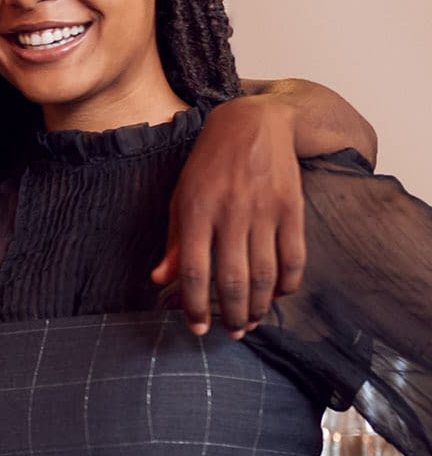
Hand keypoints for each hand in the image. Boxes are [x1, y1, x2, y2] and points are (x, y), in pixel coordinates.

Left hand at [151, 96, 305, 337]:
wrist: (253, 122)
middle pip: (233, 280)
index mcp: (196, 210)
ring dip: (258, 308)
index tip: (197, 328)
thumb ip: (174, 241)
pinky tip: (277, 295)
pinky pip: (294, 258)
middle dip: (230, 315)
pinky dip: (287, 285)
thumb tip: (160, 280)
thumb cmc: (209, 163)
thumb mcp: (181, 196)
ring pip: (264, 276)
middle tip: (230, 332)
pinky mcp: (292, 208)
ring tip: (250, 322)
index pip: (195, 271)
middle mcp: (231, 213)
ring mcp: (264, 211)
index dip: (195, 306)